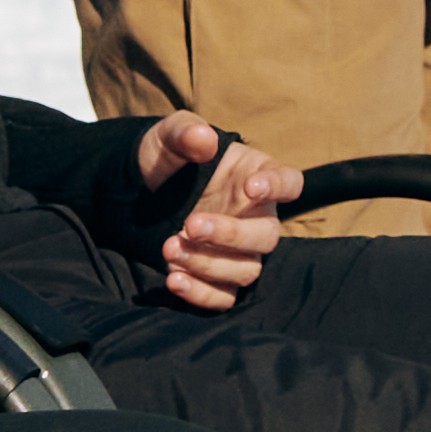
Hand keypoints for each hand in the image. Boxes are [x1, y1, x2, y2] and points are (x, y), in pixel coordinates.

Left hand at [132, 115, 299, 310]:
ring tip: (169, 247)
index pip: (289, 182)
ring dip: (208, 263)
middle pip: (268, 236)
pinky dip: (201, 293)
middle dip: (230, 234)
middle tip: (190, 224)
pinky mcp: (216, 277)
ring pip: (246, 270)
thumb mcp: (169, 137)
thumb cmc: (168, 159)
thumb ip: (184, 133)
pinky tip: (173, 279)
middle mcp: (255, 217)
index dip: (278, 187)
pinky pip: (224, 297)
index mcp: (256, 177)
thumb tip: (202, 139)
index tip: (250, 186)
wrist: (141, 192)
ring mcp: (238, 251)